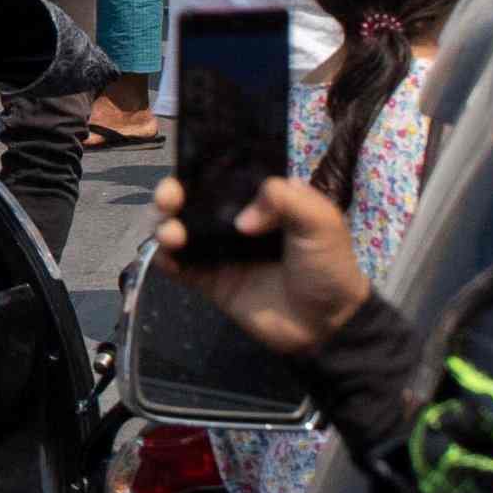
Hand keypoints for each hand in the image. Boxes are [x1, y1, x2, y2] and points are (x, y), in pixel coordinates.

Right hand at [152, 165, 375, 353]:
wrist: (327, 325)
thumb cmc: (329, 267)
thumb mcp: (321, 222)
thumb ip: (286, 200)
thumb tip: (242, 219)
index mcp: (262, 201)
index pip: (225, 175)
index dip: (201, 167)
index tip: (188, 168)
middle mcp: (236, 220)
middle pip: (193, 199)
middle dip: (172, 193)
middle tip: (169, 198)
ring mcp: (221, 252)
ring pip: (180, 229)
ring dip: (164, 224)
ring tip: (170, 234)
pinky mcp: (211, 281)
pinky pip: (179, 266)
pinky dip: (164, 259)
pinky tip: (164, 257)